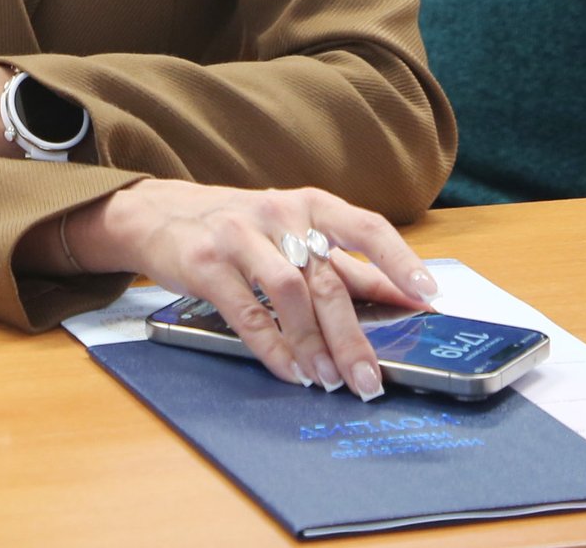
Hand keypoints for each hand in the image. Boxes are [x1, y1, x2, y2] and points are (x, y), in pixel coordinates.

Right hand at [65, 180, 437, 398]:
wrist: (158, 213)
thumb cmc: (239, 227)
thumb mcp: (292, 233)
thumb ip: (344, 265)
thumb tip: (402, 295)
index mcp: (310, 204)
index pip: (365, 227)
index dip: (399, 260)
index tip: (426, 295)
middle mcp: (279, 213)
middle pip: (327, 279)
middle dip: (353, 336)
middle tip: (369, 380)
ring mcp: (240, 235)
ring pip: (289, 293)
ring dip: (313, 344)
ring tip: (328, 380)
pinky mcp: (206, 262)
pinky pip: (247, 311)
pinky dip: (272, 346)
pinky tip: (289, 370)